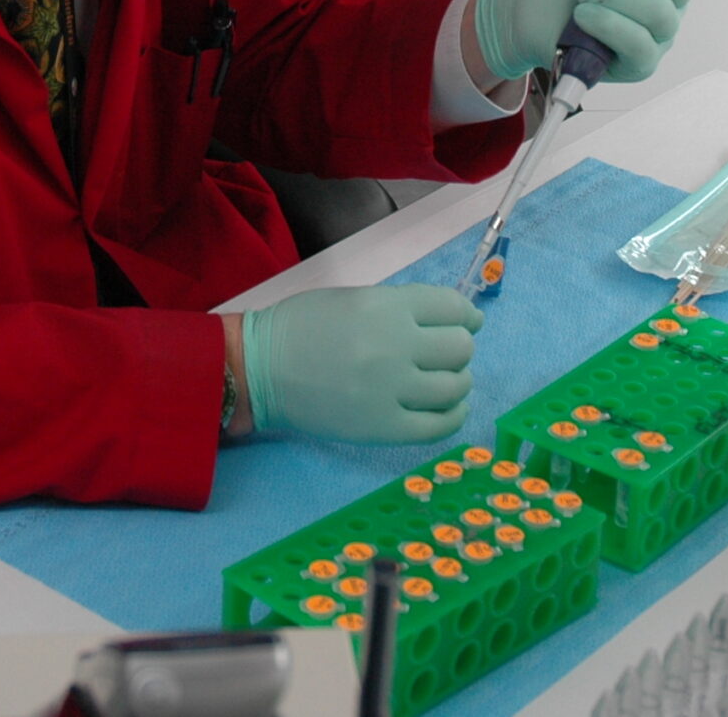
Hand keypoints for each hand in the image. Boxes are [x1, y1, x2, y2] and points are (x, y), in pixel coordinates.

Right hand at [240, 284, 480, 443]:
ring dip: (457, 381)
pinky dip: (453, 415)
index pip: (453, 308)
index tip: (466, 322)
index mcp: (386, 306)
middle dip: (458, 348)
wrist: (261, 371)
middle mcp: (395, 345)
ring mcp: (392, 390)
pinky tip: (447, 408)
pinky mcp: (384, 428)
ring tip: (443, 381)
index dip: (466, 315)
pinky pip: (440, 426)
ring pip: (455, 386)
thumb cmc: (304, 327)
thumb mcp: (355, 298)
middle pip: (460, 348)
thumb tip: (453, 320)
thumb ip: (401, 308)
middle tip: (444, 354)